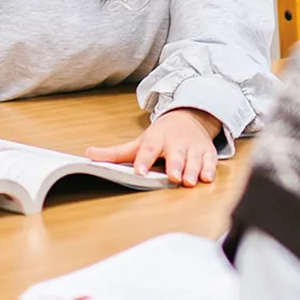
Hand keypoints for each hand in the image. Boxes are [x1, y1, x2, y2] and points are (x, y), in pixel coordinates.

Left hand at [87, 108, 221, 185]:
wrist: (190, 118)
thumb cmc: (161, 135)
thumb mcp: (139, 142)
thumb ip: (116, 152)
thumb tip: (88, 154)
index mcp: (157, 138)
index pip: (149, 149)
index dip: (144, 161)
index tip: (139, 172)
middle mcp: (176, 142)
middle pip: (175, 154)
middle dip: (175, 165)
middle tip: (173, 176)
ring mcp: (193, 147)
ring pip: (194, 159)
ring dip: (192, 170)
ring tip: (189, 181)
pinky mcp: (207, 153)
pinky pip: (210, 162)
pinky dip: (209, 169)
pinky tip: (207, 178)